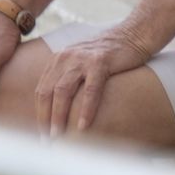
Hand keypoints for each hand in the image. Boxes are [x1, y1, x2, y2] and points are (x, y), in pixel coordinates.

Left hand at [33, 28, 151, 136]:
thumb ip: (69, 78)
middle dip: (44, 119)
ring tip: (58, 135)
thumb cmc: (110, 55)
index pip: (41, 90)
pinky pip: (90, 90)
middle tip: (47, 140)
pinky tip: (83, 125)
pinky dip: (85, 109)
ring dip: (58, 116)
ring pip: (63, 91)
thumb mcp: (82, 62)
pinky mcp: (101, 62)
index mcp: (58, 59)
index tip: (41, 133)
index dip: (39, 114)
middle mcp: (66, 58)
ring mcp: (82, 59)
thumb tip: (61, 110)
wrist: (134, 34)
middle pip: (47, 92)